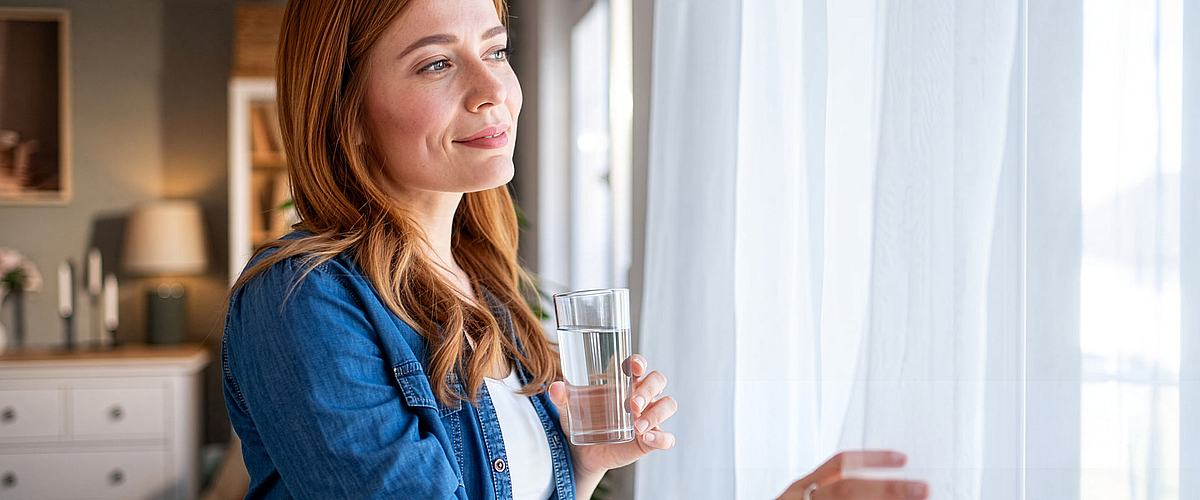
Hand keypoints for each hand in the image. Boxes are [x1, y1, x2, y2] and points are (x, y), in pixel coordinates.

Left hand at [547, 354, 676, 477]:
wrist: (582, 453)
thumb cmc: (580, 422)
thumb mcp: (568, 410)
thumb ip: (562, 398)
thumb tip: (555, 388)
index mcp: (624, 382)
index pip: (638, 365)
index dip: (639, 362)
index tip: (634, 367)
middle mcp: (641, 396)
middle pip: (658, 380)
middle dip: (649, 389)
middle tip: (632, 404)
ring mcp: (649, 417)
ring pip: (668, 405)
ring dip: (657, 413)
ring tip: (638, 426)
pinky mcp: (650, 440)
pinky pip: (667, 437)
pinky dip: (661, 438)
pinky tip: (647, 439)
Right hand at [775, 451, 928, 499]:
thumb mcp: (808, 498)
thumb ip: (836, 489)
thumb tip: (889, 483)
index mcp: (801, 489)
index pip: (839, 464)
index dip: (873, 458)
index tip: (904, 457)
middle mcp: (800, 499)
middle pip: (847, 489)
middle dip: (888, 488)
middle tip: (923, 489)